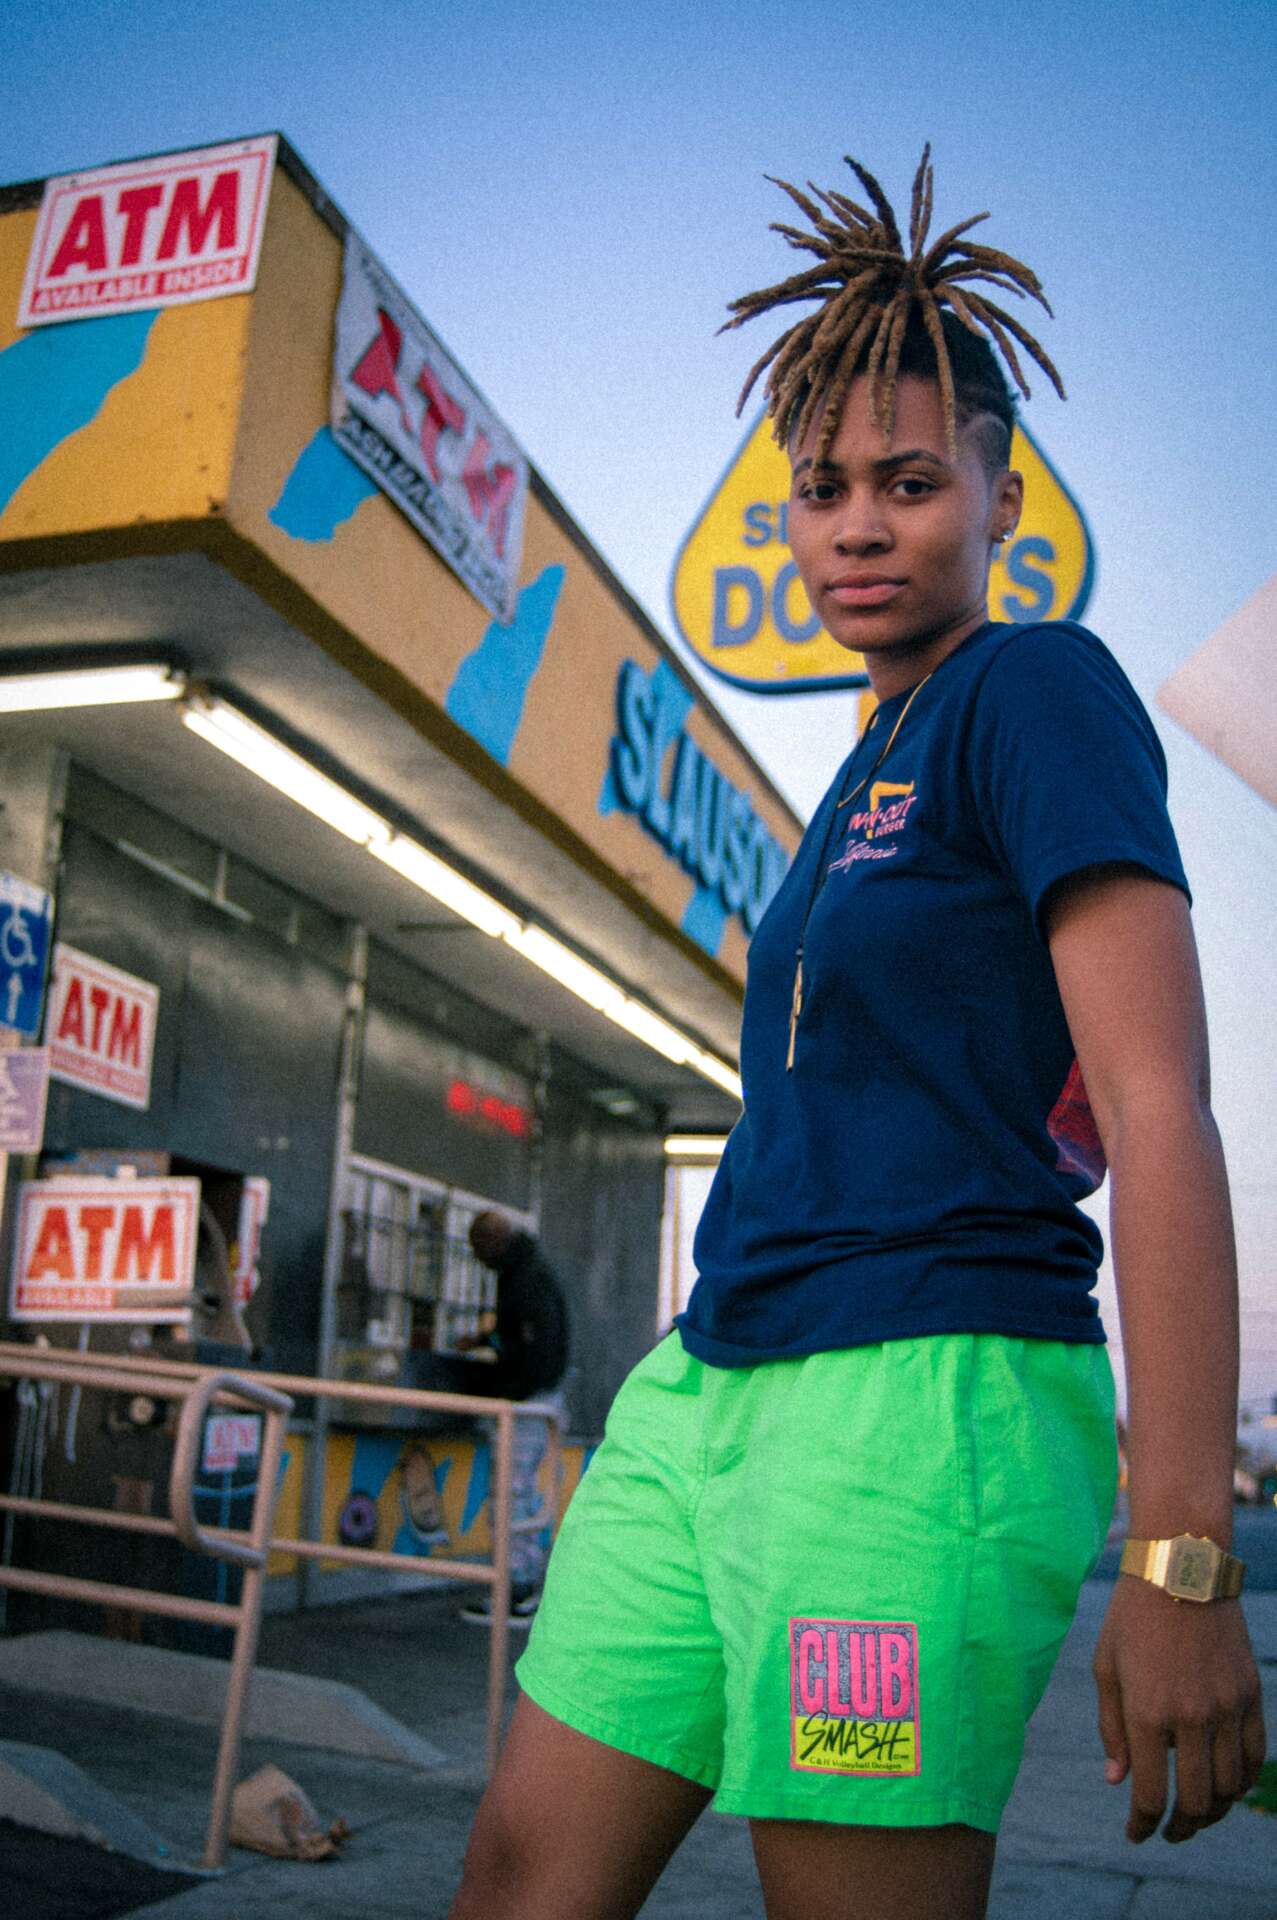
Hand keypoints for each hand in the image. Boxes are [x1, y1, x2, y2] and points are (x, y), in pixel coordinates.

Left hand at [1093, 1575, 1265, 1842]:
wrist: (1181, 1566)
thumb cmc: (1132, 1614)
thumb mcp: (1105, 1665)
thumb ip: (1111, 1727)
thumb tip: (1116, 1781)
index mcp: (1147, 1710)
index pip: (1149, 1793)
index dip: (1142, 1824)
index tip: (1136, 1835)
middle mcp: (1190, 1716)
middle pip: (1196, 1801)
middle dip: (1181, 1828)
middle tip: (1170, 1833)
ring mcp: (1225, 1707)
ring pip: (1230, 1787)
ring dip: (1214, 1811)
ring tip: (1198, 1813)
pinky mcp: (1250, 1695)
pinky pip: (1254, 1757)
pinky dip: (1242, 1782)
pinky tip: (1226, 1786)